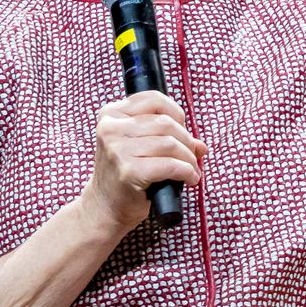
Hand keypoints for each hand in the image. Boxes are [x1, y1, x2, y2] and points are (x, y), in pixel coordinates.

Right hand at [79, 90, 206, 232]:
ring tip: (191, 170)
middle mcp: (111, 129)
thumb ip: (165, 137)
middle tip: (191, 156)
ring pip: (170, 143)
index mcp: (111, 114)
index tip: (182, 131)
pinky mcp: (128, 171)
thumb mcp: (138, 147)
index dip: (176, 113)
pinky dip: (186, 171)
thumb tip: (201, 145)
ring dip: (188, 158)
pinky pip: (170, 165)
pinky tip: (189, 179)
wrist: (104, 207)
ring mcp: (117, 150)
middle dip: (186, 140)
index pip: (154, 99)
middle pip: (165, 123)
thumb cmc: (124, 175)